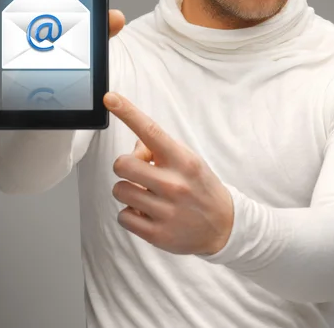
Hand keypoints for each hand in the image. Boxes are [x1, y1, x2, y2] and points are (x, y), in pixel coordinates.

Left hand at [104, 92, 233, 255]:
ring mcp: (165, 210)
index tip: (110, 98)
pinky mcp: (157, 234)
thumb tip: (135, 147)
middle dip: (125, 166)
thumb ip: (160, 150)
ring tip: (146, 195)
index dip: (128, 112)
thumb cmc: (200, 187)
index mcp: (183, 160)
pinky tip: (148, 213)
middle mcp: (174, 183)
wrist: (224, 226)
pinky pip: (123, 216)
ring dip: (128, 190)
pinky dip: (131, 214)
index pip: (151, 130)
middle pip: (122, 164)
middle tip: (140, 173)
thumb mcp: (188, 160)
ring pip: (119, 190)